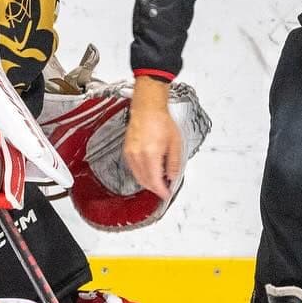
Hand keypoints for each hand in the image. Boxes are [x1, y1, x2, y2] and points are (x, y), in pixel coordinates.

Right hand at [123, 77, 181, 200]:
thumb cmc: (161, 120)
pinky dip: (141, 174)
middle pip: (145, 181)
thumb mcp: (175, 143)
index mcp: (150, 154)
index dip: (162, 191)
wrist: (148, 108)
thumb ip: (174, 163)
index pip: (155, 181)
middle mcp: (138, 156)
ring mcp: (130, 154)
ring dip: (148, 182)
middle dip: (155, 188)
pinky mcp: (127, 151)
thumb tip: (172, 177)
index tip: (167, 194)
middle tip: (165, 188)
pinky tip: (149, 171)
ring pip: (138, 176)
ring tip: (159, 180)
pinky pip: (133, 169)